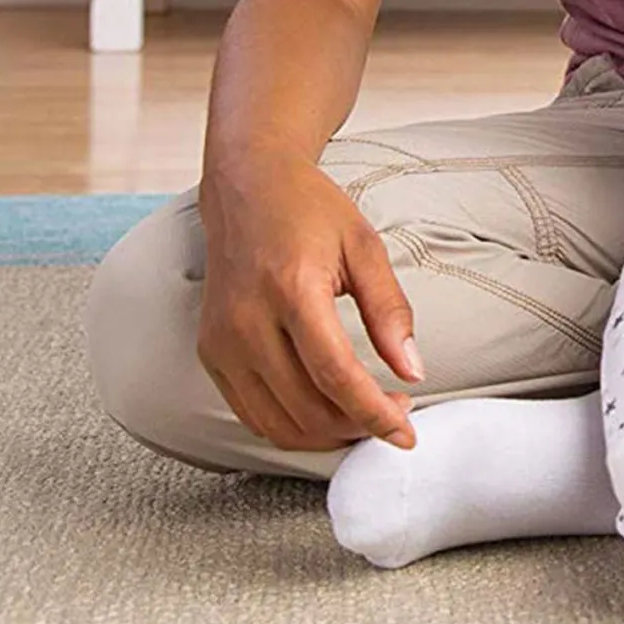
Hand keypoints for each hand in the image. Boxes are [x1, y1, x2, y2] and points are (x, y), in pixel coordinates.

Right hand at [197, 156, 421, 452]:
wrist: (247, 188)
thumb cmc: (311, 211)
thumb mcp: (365, 247)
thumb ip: (390, 311)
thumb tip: (413, 371)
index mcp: (292, 289)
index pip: (335, 374)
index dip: (374, 414)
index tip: (407, 433)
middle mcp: (247, 322)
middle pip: (306, 407)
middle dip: (357, 427)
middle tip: (396, 416)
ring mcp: (221, 342)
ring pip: (276, 423)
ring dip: (326, 435)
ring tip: (365, 417)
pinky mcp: (210, 353)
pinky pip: (252, 413)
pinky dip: (292, 426)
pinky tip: (327, 412)